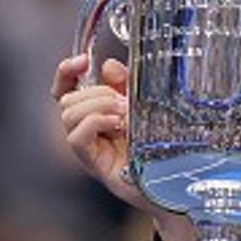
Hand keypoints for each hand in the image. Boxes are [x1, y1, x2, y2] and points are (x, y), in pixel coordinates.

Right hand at [52, 54, 148, 211]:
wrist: (174, 180)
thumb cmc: (159, 144)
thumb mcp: (144, 103)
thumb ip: (126, 83)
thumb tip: (109, 65)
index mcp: (95, 114)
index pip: (66, 89)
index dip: (66, 72)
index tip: (83, 60)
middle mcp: (87, 131)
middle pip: (66, 100)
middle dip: (96, 92)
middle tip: (123, 102)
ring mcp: (89, 148)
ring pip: (68, 114)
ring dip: (97, 106)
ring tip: (123, 114)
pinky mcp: (94, 164)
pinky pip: (76, 137)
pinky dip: (95, 123)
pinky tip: (117, 125)